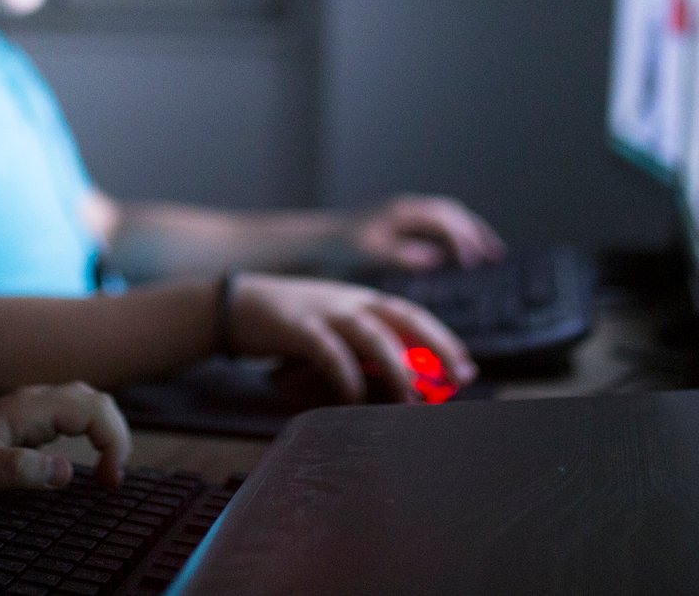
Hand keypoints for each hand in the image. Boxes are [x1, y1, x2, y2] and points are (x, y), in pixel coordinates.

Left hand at [0, 382, 131, 513]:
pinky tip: (81, 466)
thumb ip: (15, 470)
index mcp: (25, 409)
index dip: (114, 440)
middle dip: (116, 435)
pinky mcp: (19, 427)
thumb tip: (65, 471)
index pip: (93, 408)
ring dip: (104, 434)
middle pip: (94, 401)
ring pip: (83, 406)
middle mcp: (29, 404)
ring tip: (106, 476)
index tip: (109, 483)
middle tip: (112, 482)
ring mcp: (24, 413)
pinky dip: (88, 437)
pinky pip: (67, 419)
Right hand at [225, 273, 476, 402]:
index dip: (441, 338)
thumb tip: (396, 382)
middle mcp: (348, 301)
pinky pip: (328, 350)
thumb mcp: (329, 329)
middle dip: (437, 346)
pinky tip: (352, 397)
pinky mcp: (296, 326)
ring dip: (396, 367)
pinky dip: (345, 374)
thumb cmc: (286, 323)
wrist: (232, 304)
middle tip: (460, 376)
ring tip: (411, 398)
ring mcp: (323, 311)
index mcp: (359, 299)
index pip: (410, 314)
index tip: (465, 366)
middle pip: (403, 318)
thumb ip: (359, 349)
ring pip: (372, 334)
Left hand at [348, 194, 505, 269]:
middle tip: (497, 254)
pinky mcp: (402, 223)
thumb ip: (402, 254)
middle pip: (453, 213)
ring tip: (490, 253)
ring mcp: (405, 213)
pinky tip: (461, 255)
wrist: (318, 239)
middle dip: (477, 232)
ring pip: (448, 216)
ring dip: (470, 232)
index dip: (463, 240)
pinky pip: (437, 225)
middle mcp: (407, 207)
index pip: (444, 220)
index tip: (473, 263)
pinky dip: (456, 236)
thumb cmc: (341, 246)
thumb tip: (436, 257)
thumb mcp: (370, 252)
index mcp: (403, 211)